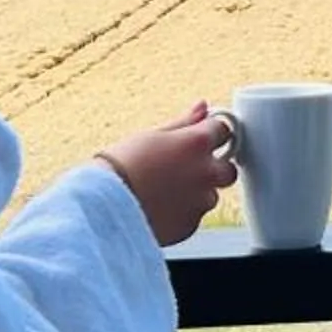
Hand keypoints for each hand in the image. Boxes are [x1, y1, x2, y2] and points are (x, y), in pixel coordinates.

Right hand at [95, 102, 236, 246]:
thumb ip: (184, 122)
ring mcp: (201, 201)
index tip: (201, 138)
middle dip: (213, 168)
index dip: (211, 133)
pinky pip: (194, 216)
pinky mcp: (191, 225)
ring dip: (196, 193)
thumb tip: (203, 107)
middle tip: (184, 169)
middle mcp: (206, 172)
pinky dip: (182, 212)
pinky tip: (159, 207)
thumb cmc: (120, 166)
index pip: (224, 129)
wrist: (102, 207)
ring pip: (210, 195)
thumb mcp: (151, 135)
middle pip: (228, 168)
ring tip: (163, 192)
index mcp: (197, 143)